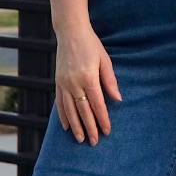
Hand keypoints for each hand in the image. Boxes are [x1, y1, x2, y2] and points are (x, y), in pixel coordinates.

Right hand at [55, 24, 119, 143]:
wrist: (70, 33)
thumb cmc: (92, 46)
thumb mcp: (105, 60)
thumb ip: (110, 81)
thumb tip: (118, 99)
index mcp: (88, 78)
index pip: (97, 104)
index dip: (102, 119)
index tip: (107, 131)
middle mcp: (73, 83)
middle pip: (82, 111)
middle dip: (89, 127)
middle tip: (94, 142)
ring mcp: (63, 83)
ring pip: (69, 110)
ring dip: (75, 126)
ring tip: (80, 139)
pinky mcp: (58, 82)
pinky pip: (59, 103)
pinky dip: (63, 116)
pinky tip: (66, 126)